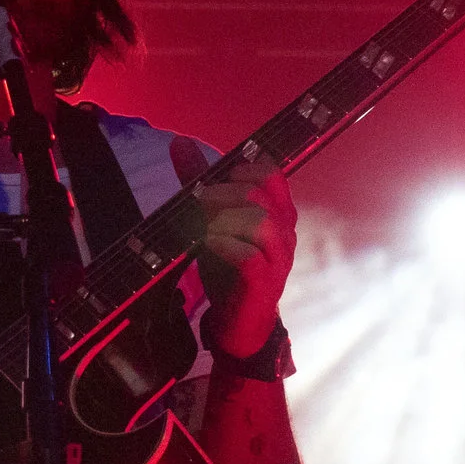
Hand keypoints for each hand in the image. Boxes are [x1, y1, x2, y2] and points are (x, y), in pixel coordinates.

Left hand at [190, 160, 296, 358]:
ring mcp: (278, 258)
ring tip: (200, 227)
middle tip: (197, 206)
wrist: (239, 321)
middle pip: (258, 194)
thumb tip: (180, 143)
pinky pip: (250, 257)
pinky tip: (208, 245)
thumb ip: (200, 182)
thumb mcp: (212, 219)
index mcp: (277, 210)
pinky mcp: (264, 283)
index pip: (269, 173)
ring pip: (259, 222)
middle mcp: (284, 230)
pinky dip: (224, 246)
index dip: (238, 171)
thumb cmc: (228, 266)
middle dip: (220, 194)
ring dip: (222, 219)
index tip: (213, 184)